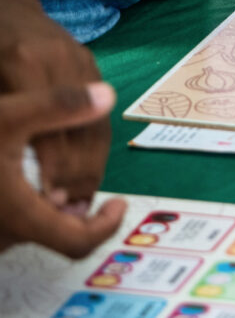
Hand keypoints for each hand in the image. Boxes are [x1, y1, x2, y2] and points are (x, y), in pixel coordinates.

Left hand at [0, 0, 108, 211]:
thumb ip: (4, 119)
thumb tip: (19, 169)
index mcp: (25, 63)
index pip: (50, 129)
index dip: (54, 170)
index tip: (48, 205)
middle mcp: (62, 61)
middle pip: (83, 131)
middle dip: (78, 177)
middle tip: (67, 213)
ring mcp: (83, 62)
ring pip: (98, 125)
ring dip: (92, 167)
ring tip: (79, 201)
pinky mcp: (93, 64)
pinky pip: (101, 115)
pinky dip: (95, 148)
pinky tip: (84, 173)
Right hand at [0, 81, 125, 256]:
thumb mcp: (7, 114)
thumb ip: (59, 105)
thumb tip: (108, 96)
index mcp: (19, 216)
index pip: (79, 241)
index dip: (106, 225)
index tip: (119, 202)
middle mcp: (1, 235)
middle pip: (57, 235)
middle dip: (76, 210)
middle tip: (83, 181)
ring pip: (32, 228)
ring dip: (48, 208)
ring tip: (51, 173)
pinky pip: (10, 224)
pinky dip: (24, 207)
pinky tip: (18, 174)